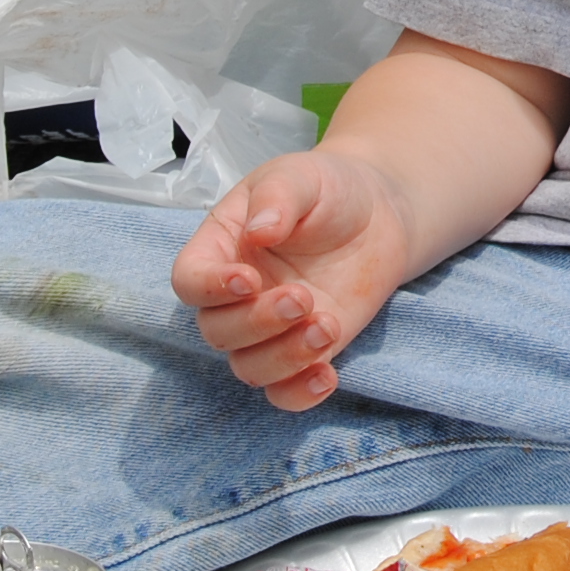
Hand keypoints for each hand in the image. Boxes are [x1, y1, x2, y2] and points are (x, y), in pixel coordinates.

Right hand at [169, 150, 419, 409]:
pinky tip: (329, 375)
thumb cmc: (328, 189)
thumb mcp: (300, 176)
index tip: (248, 280)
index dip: (209, 288)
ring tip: (327, 326)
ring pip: (250, 367)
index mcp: (221, 249)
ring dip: (283, 358)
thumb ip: (277, 199)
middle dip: (257, 322)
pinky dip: (300, 394)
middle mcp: (236, 297)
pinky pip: (285, 392)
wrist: (379, 213)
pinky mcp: (305, 351)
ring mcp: (269, 329)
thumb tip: (259, 232)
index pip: (189, 281)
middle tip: (302, 297)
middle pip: (218, 331)